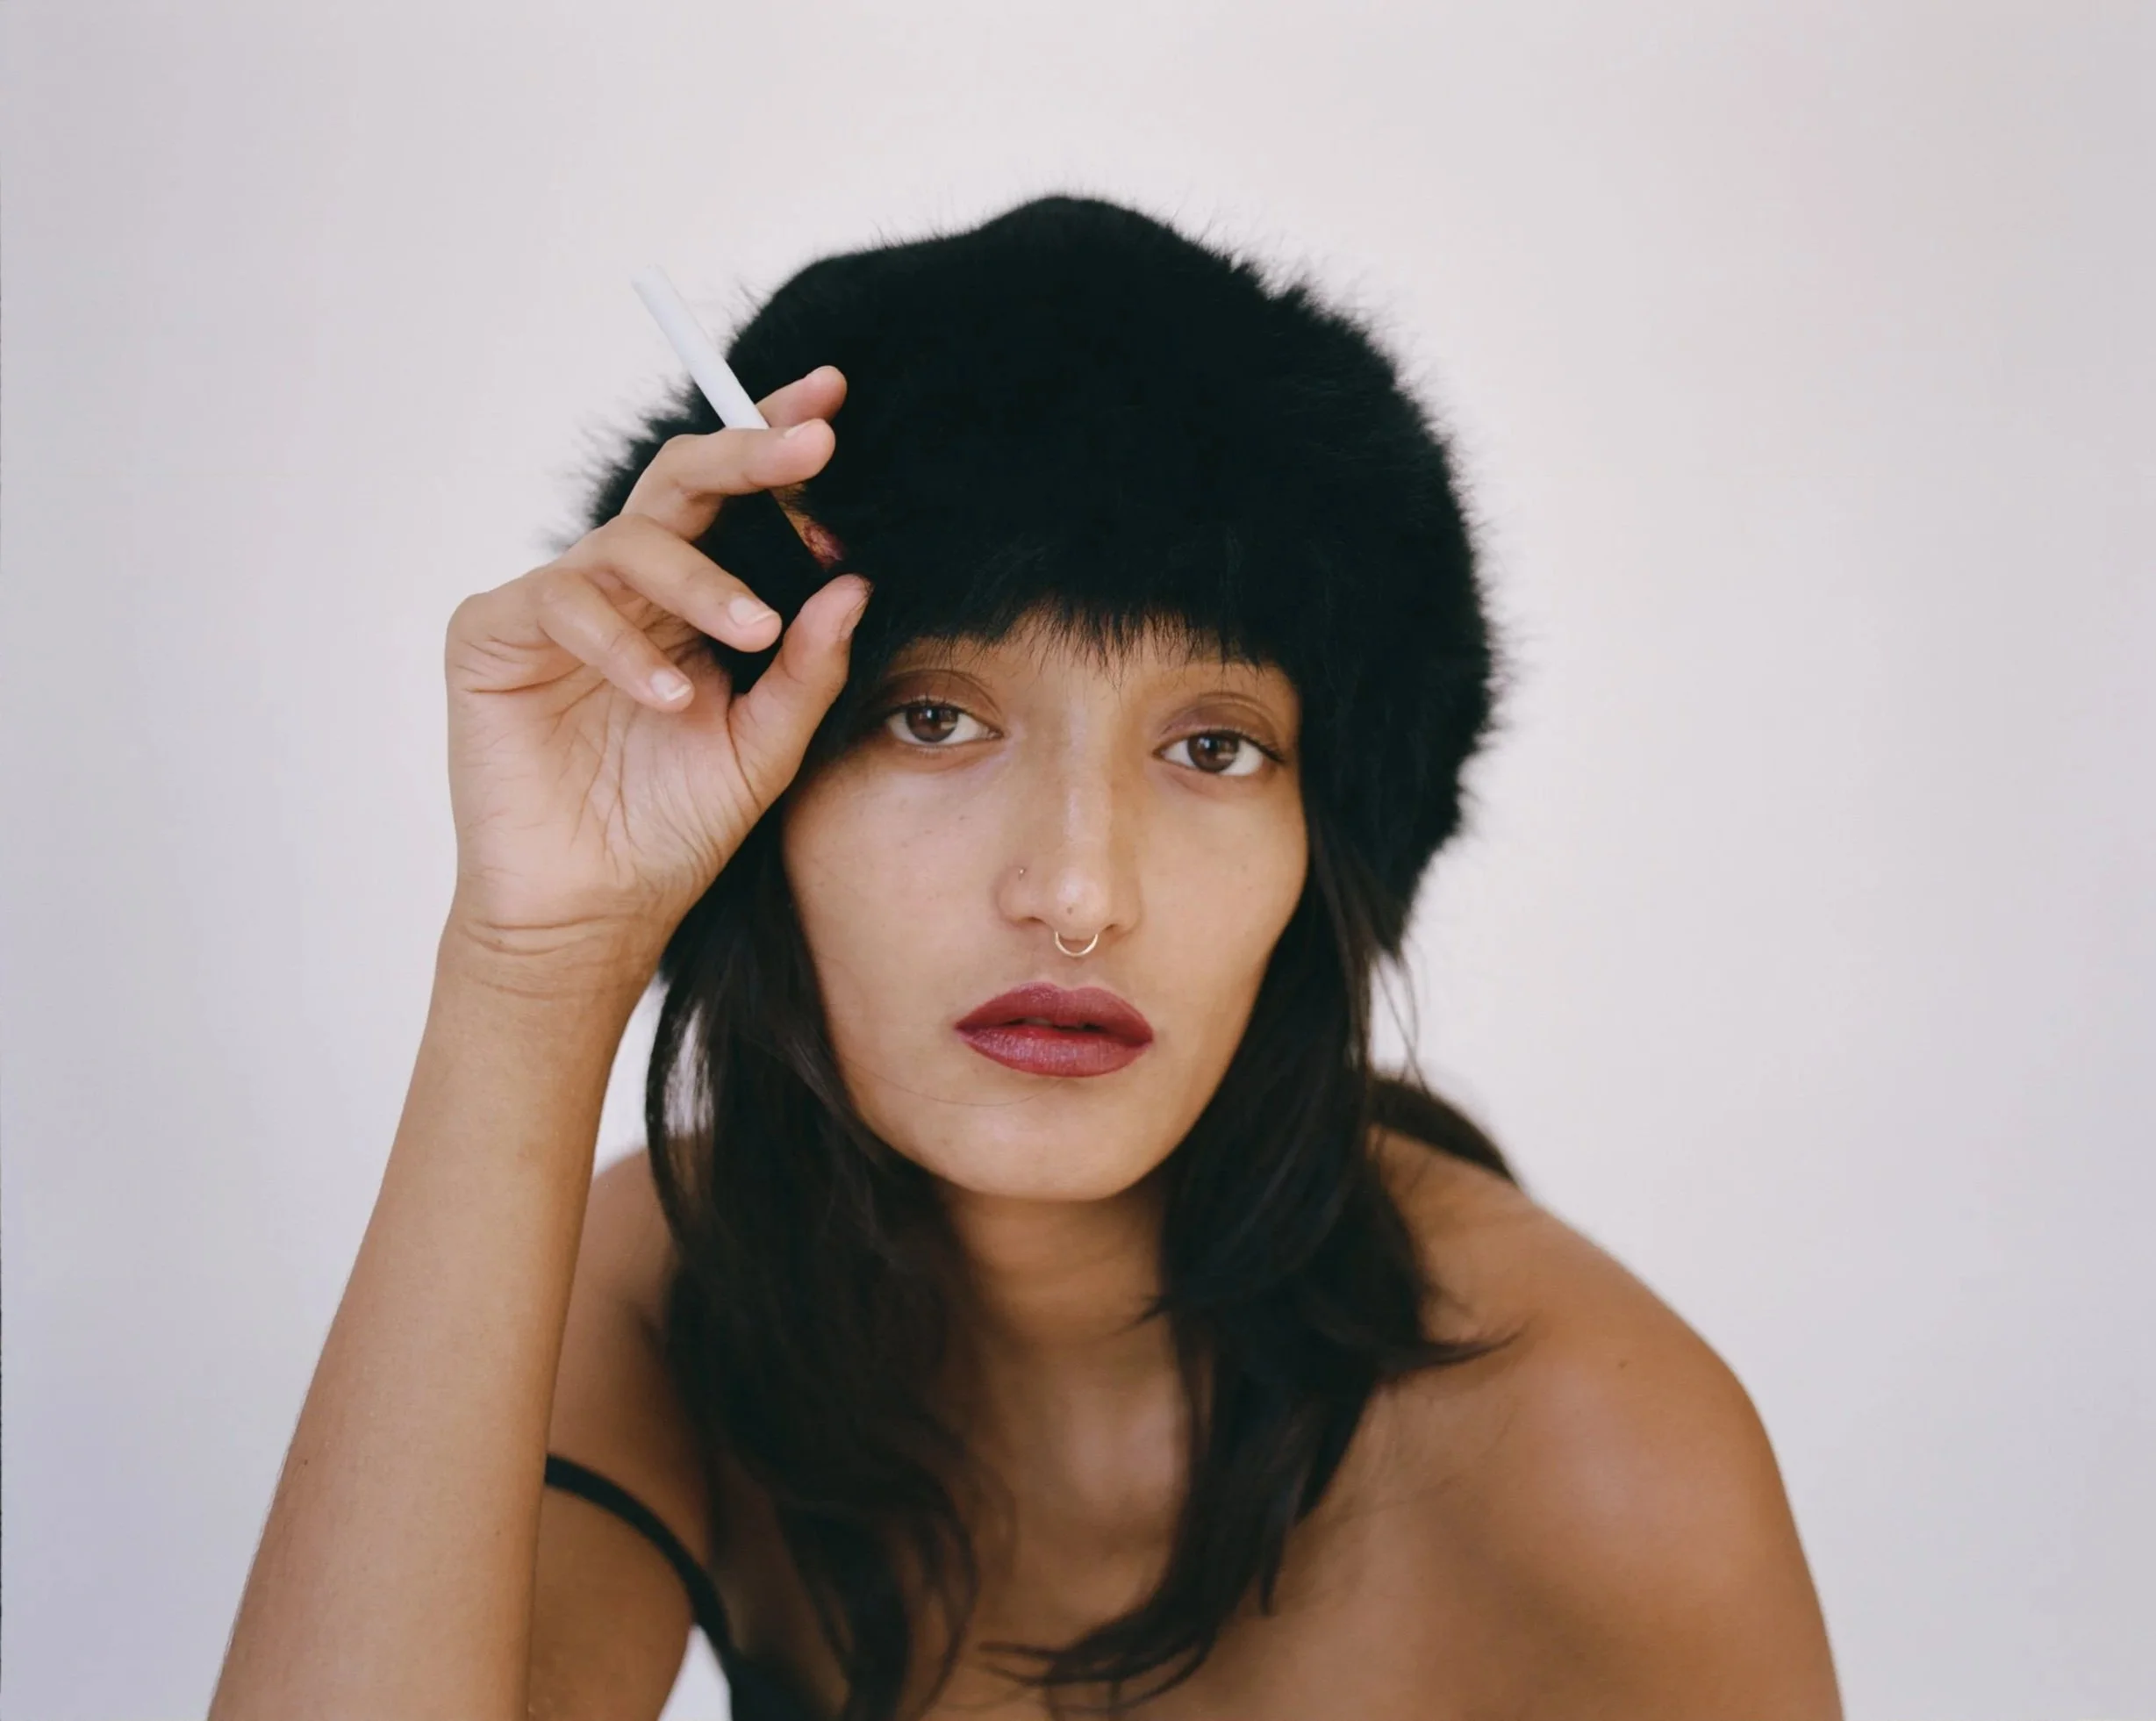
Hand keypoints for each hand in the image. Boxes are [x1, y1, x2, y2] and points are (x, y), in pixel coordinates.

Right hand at [442, 365, 863, 970]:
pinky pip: (562, 602)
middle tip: (811, 447)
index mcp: (690, 601)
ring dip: (701, 581)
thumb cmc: (675, 827)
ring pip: (631, 543)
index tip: (831, 402)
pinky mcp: (493, 635)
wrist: (593, 911)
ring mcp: (556, 605)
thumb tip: (852, 579)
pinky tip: (667, 698)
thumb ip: (807, 665)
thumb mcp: (766, 743)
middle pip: (681, 485)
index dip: (773, 444)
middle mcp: (624, 588)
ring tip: (750, 633)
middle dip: (748, 455)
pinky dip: (622, 645)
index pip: (734, 502)